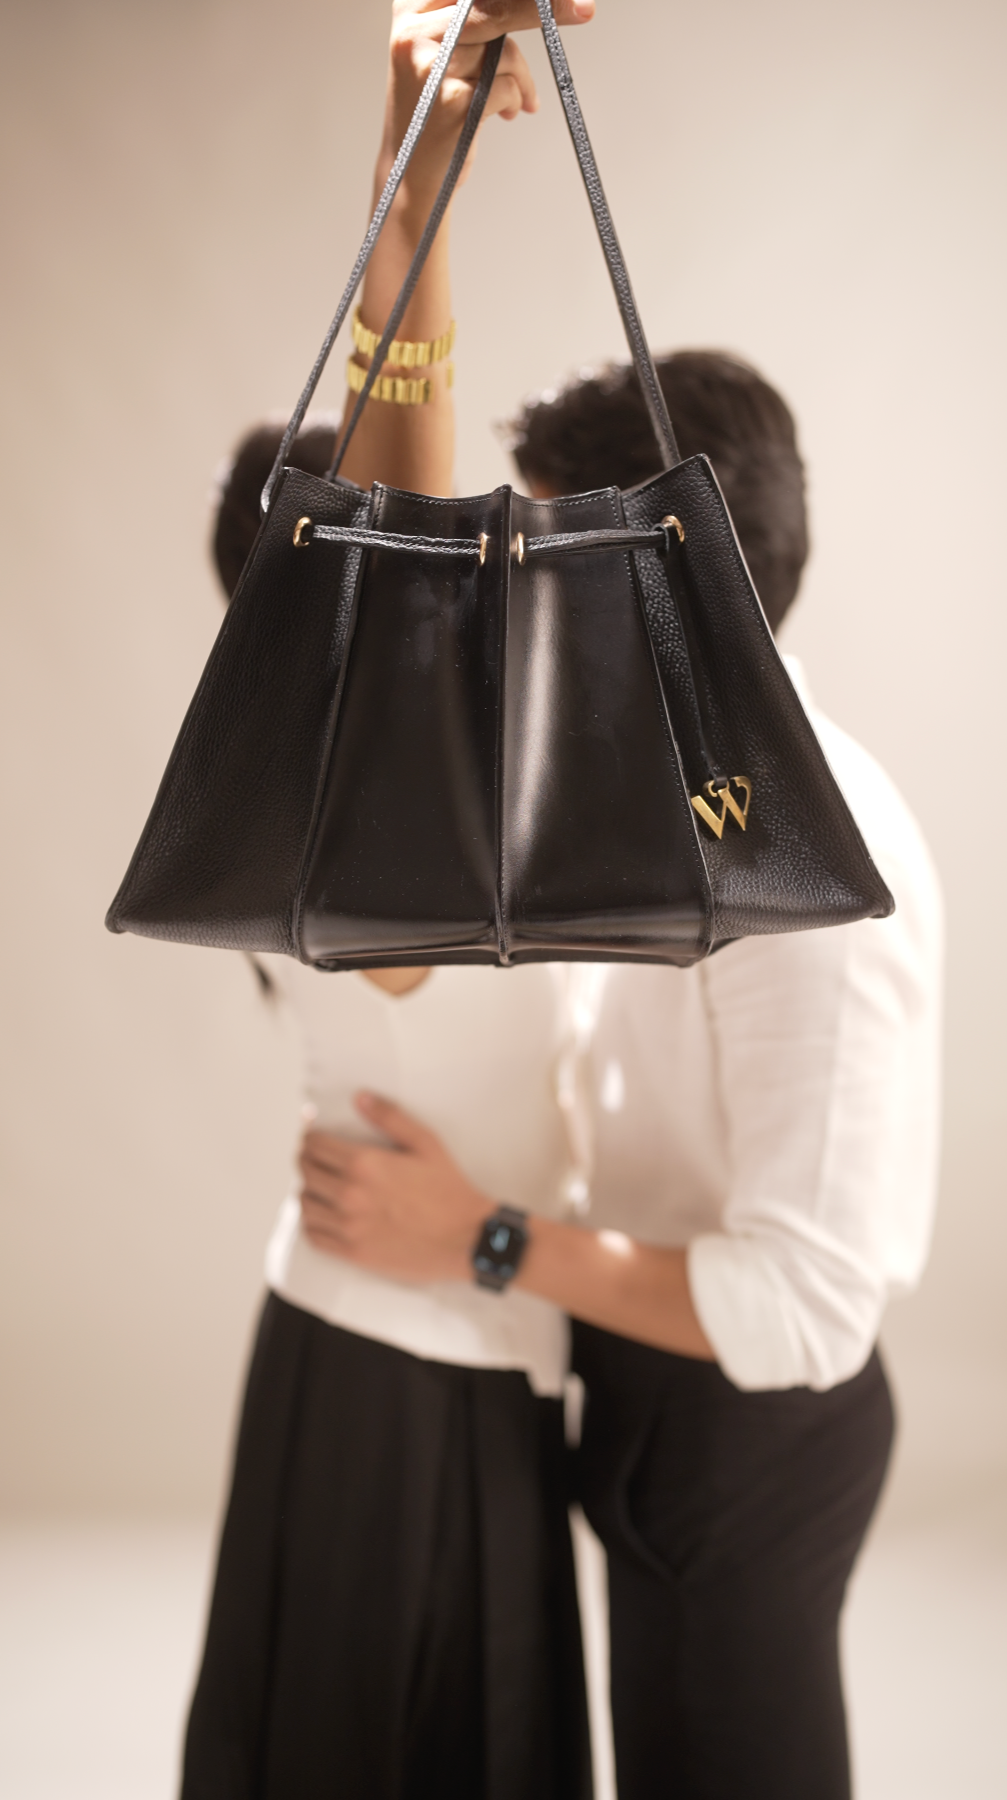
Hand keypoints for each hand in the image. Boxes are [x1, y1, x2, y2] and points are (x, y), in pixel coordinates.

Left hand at [299, 1093, 491, 1282]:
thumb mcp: (425, 1143)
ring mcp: (349, 1225)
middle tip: (317, 1158)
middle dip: (307, 1159)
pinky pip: (313, 1234)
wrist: (465, 1238)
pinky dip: (312, 1222)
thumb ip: (390, 1117)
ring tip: (321, 1186)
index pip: (315, 1145)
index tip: (315, 1137)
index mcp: (365, 1164)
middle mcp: (350, 1194)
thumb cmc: (450, 1193)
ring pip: (304, 1203)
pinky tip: (324, 1214)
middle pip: (305, 1170)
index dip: (311, 1137)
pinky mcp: (352, 1251)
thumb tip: (361, 1099)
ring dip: (309, 1190)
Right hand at [382, 0, 594, 210]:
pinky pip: (507, 85)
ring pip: (504, 51)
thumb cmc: (435, 109)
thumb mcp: (444, 54)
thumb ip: (476, 22)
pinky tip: (506, 114)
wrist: (411, 175)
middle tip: (584, 9)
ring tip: (520, 101)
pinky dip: (516, 99)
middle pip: (492, 6)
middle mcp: (413, 33)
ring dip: (523, 77)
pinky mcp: (452, 103)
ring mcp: (431, 68)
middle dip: (543, 8)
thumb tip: (539, 4)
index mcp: (409, 11)